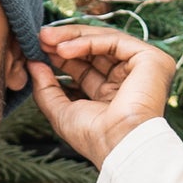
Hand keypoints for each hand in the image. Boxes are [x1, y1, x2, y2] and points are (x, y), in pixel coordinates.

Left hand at [25, 24, 175, 170]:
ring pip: (103, 40)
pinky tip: (64, 49)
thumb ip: (46, 88)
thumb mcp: (61, 112)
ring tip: (46, 40)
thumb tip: (32, 64)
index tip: (38, 48)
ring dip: (72, 37)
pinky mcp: (150, 58)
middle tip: (40, 37)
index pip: (85, 66)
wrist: (119, 145)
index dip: (62, 56)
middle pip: (94, 50)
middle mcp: (127, 79)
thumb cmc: (94, 138)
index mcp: (111, 94)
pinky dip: (88, 42)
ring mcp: (140, 68)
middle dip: (65, 41)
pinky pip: (115, 41)